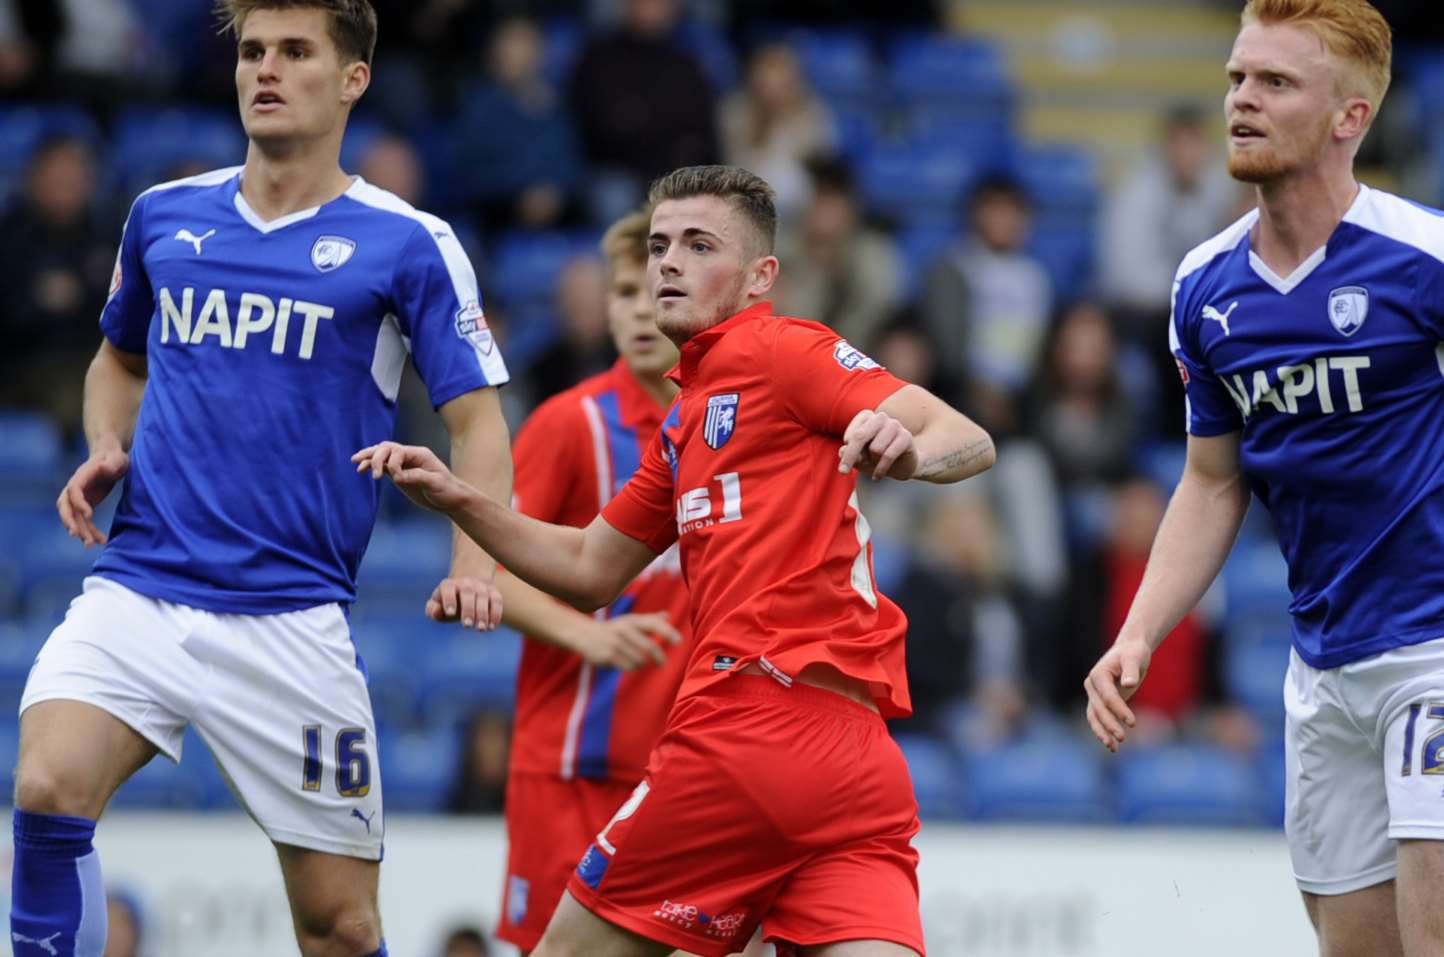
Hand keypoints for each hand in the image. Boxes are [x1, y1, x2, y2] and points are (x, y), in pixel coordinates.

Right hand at [57, 447, 128, 545]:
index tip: (89, 514)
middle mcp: (75, 488)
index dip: (79, 503)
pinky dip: (90, 532)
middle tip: (77, 535)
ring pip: (74, 517)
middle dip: (69, 521)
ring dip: (81, 531)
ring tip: (91, 545)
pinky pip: (84, 521)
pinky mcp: (85, 505)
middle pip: (65, 506)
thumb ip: (111, 463)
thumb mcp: (116, 458)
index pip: (74, 490)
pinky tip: (101, 541)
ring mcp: (79, 498)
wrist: (111, 459)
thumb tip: (103, 467)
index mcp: (82, 476)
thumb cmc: (114, 458)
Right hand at [352, 442, 469, 513]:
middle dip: (375, 456)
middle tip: (369, 471)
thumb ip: (417, 477)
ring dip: (369, 457)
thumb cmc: (447, 490)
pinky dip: (372, 466)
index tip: (398, 479)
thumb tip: (397, 476)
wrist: (451, 500)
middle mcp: (410, 456)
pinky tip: (362, 469)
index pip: (398, 452)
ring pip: (382, 455)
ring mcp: (403, 464)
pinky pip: (383, 466)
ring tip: (355, 461)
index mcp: (419, 454)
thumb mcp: (435, 483)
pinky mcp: (399, 474)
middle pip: (387, 448)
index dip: (392, 464)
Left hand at [427, 575, 502, 631]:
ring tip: (481, 629)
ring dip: (483, 613)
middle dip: (468, 609)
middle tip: (467, 625)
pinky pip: (497, 601)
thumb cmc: (449, 602)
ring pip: (484, 597)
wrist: (468, 587)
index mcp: (449, 585)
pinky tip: (491, 628)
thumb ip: (433, 610)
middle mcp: (466, 583)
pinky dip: (496, 614)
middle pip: (468, 592)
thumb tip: (435, 612)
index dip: (449, 600)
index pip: (448, 589)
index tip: (450, 614)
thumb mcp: (438, 605)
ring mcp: (481, 586)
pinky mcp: (494, 592)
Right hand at [576, 612, 681, 670]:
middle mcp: (624, 629)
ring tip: (633, 660)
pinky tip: (622, 662)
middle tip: (662, 664)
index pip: (654, 624)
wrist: (582, 634)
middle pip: (649, 647)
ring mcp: (615, 642)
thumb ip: (648, 620)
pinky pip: (628, 667)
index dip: (668, 632)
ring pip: (639, 660)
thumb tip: (667, 615)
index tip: (679, 642)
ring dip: (640, 663)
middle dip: (658, 657)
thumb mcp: (629, 621)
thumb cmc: (612, 629)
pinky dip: (630, 667)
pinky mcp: (608, 655)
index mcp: (632, 620)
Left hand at [838, 409, 917, 480]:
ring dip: (873, 461)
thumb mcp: (859, 458)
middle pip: (860, 437)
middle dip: (850, 456)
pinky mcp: (906, 436)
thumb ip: (848, 454)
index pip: (852, 435)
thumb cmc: (876, 458)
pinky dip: (880, 469)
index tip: (843, 467)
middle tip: (842, 472)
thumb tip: (842, 451)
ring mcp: (894, 425)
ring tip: (876, 464)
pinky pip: (888, 455)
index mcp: (866, 417)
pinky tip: (877, 476)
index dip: (847, 453)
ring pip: (875, 448)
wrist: (903, 466)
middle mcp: (880, 417)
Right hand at [1084, 636, 1152, 752]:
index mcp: (1098, 674)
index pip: (1107, 696)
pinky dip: (1103, 732)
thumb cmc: (1133, 653)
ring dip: (1102, 732)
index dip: (1119, 710)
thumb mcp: (1135, 658)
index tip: (1133, 723)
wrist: (1129, 651)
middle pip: (1099, 709)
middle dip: (1110, 724)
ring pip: (1094, 717)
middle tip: (1123, 738)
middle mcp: (1092, 685)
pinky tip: (1113, 746)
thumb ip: (1131, 670)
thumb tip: (1129, 684)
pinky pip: (1098, 719)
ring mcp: (1094, 694)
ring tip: (1114, 748)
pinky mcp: (1100, 702)